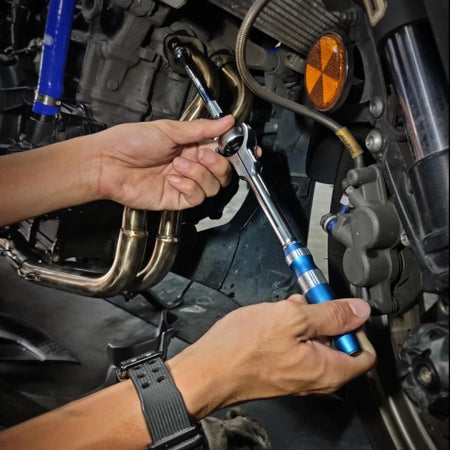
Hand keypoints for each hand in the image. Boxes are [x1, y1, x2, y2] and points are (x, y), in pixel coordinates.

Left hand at [93, 116, 234, 209]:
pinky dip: (188, 186)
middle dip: (217, 163)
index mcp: (192, 144)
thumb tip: (226, 121)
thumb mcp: (169, 129)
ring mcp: (185, 182)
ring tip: (177, 164)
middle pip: (224, 172)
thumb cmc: (130, 142)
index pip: (223, 150)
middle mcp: (192, 163)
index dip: (238, 152)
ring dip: (198, 174)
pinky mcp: (177, 198)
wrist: (107, 163)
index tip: (247, 150)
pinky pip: (197, 197)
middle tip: (202, 154)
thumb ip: (201, 128)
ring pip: (213, 186)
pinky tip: (173, 178)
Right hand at [167, 296, 375, 419]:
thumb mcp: (292, 319)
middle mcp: (316, 378)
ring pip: (315, 342)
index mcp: (328, 371)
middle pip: (338, 344)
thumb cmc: (243, 350)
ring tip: (285, 308)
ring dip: (305, 320)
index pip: (365, 353)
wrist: (208, 370)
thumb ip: (331, 314)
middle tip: (308, 303)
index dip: (358, 325)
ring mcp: (297, 375)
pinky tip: (273, 317)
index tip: (342, 308)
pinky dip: (290, 329)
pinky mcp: (280, 370)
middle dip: (325, 318)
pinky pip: (297, 347)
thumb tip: (359, 310)